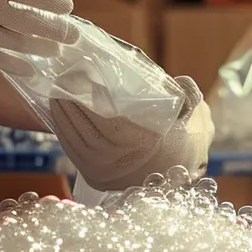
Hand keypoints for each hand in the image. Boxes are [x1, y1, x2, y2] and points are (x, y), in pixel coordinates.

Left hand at [50, 76, 214, 190]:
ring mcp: (104, 171)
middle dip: (71, 101)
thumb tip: (179, 81)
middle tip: (64, 79)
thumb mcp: (194, 117)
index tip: (84, 74)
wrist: (179, 177)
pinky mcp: (94, 177)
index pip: (108, 119)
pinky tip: (59, 115)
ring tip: (57, 93)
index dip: (91, 95)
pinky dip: (63, 131)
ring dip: (61, 114)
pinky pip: (72, 151)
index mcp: (142, 144)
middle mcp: (119, 160)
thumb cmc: (184, 142)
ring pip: (74, 138)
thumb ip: (190, 95)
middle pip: (84, 126)